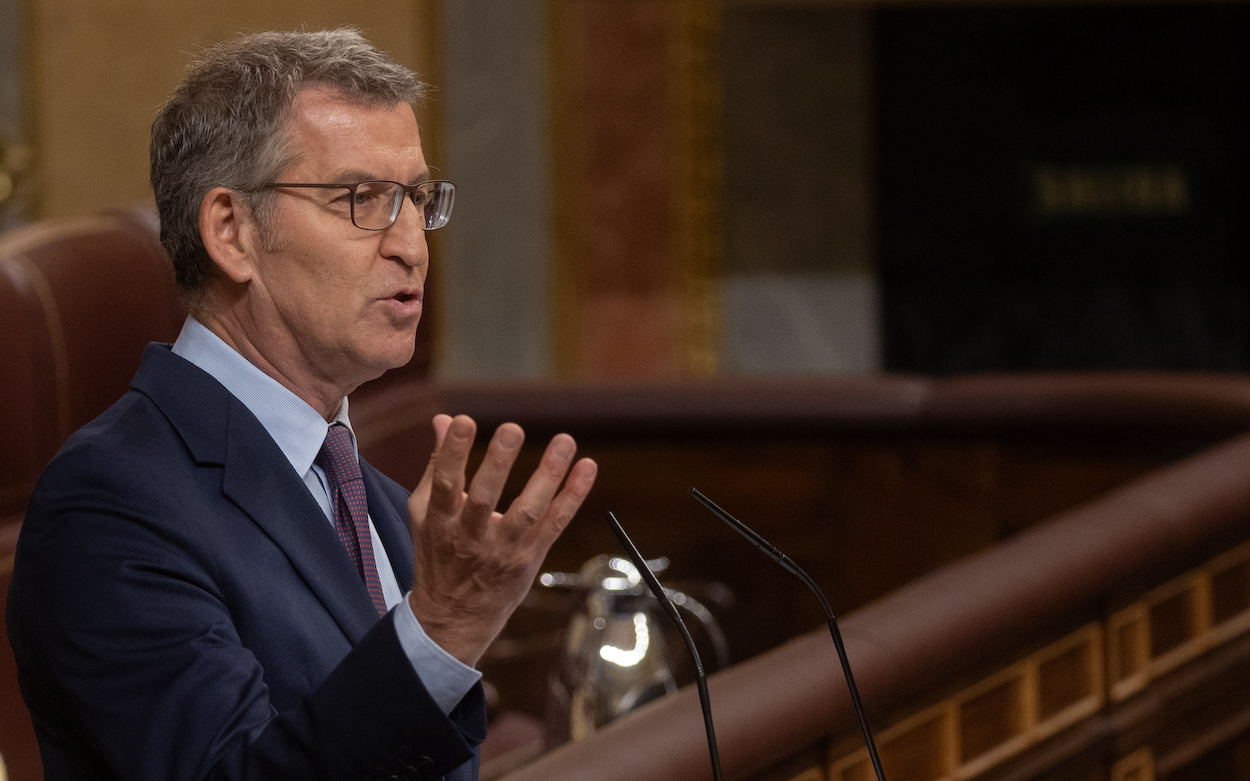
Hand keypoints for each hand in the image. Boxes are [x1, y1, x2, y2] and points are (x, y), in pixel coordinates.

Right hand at [407, 414, 596, 666]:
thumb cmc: (439, 555)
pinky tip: (587, 468)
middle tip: (512, 428)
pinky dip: (573, 496)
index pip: (445, 483)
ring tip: (564, 442)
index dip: (454, 453)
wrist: (454, 617)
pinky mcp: (531, 556)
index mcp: (441, 522)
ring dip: (548, 475)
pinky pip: (555, 523)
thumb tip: (444, 420)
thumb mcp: (424, 513)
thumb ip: (436, 465)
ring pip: (528, 512)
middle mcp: (471, 536)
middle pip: (485, 498)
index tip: (464, 421)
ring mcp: (504, 549)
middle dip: (499, 463)